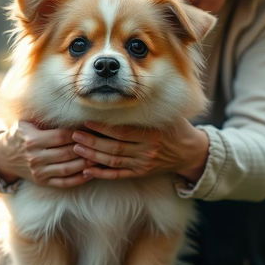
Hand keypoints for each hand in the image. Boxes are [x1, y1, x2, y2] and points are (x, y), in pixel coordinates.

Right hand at [0, 120, 94, 188]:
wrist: (4, 157)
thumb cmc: (19, 135)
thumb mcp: (26, 124)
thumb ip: (44, 121)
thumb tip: (69, 113)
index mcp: (32, 140)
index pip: (60, 136)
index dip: (77, 133)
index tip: (90, 129)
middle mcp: (35, 157)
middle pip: (66, 152)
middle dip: (85, 148)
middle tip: (100, 143)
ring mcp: (39, 172)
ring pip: (67, 168)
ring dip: (85, 163)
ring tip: (99, 157)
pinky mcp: (42, 182)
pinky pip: (64, 182)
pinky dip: (78, 179)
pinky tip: (90, 173)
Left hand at [71, 119, 208, 181]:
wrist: (190, 152)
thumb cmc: (176, 128)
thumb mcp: (168, 115)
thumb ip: (150, 107)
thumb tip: (133, 89)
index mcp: (152, 135)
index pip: (122, 132)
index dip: (103, 128)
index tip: (87, 120)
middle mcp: (147, 151)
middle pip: (114, 147)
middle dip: (92, 141)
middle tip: (74, 134)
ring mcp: (143, 164)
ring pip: (113, 161)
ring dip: (93, 155)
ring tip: (76, 148)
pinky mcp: (140, 173)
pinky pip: (118, 175)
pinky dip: (102, 174)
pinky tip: (87, 170)